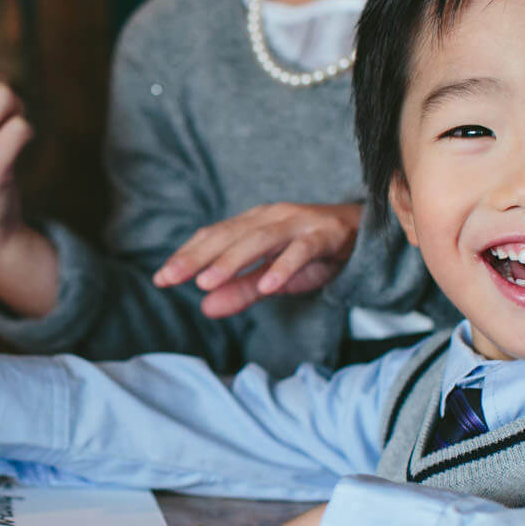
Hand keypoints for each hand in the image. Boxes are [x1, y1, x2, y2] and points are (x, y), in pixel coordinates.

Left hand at [152, 202, 363, 317]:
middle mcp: (270, 218)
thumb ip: (241, 290)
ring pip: (260, 240)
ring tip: (207, 282)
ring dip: (232, 261)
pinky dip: (283, 267)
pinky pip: (301, 251)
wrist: (363, 233)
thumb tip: (205, 308)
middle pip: (228, 236)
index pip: (213, 237)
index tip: (161, 279)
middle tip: (169, 278)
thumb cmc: (310, 252)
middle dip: (197, 257)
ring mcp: (297, 223)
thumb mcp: (271, 275)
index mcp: (252, 223)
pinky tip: (267, 286)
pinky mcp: (324, 235)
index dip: (186, 256)